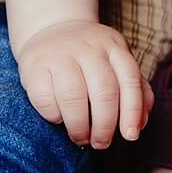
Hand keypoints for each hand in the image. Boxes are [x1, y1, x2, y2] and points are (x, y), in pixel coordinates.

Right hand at [16, 19, 152, 149]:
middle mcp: (88, 47)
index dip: (132, 111)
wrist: (50, 29)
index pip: (130, 79)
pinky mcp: (33, 66)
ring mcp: (59, 54)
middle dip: (105, 125)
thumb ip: (135, 90)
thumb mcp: (116, 63)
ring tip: (81, 137)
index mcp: (113, 46)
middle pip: (103, 91)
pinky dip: (54, 116)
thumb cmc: (90, 58)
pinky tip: (59, 119)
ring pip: (73, 96)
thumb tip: (138, 125)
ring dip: (79, 126)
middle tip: (101, 143)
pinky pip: (45, 98)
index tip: (130, 135)